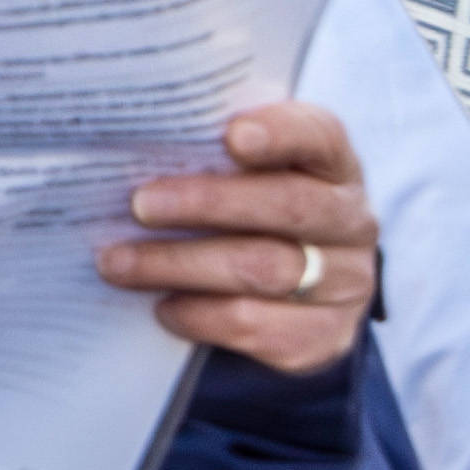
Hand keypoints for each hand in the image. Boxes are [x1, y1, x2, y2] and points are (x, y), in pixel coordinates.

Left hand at [99, 99, 382, 379]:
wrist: (299, 300)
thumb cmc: (253, 216)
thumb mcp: (248, 178)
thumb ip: (213, 157)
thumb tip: (132, 149)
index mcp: (333, 165)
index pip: (318, 136)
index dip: (280, 134)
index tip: (233, 136)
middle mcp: (351, 221)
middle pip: (287, 206)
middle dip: (207, 204)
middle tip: (140, 204)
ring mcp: (345, 282)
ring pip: (263, 269)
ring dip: (180, 264)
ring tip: (119, 262)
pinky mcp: (324, 336)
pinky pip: (256, 325)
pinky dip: (200, 315)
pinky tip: (162, 306)